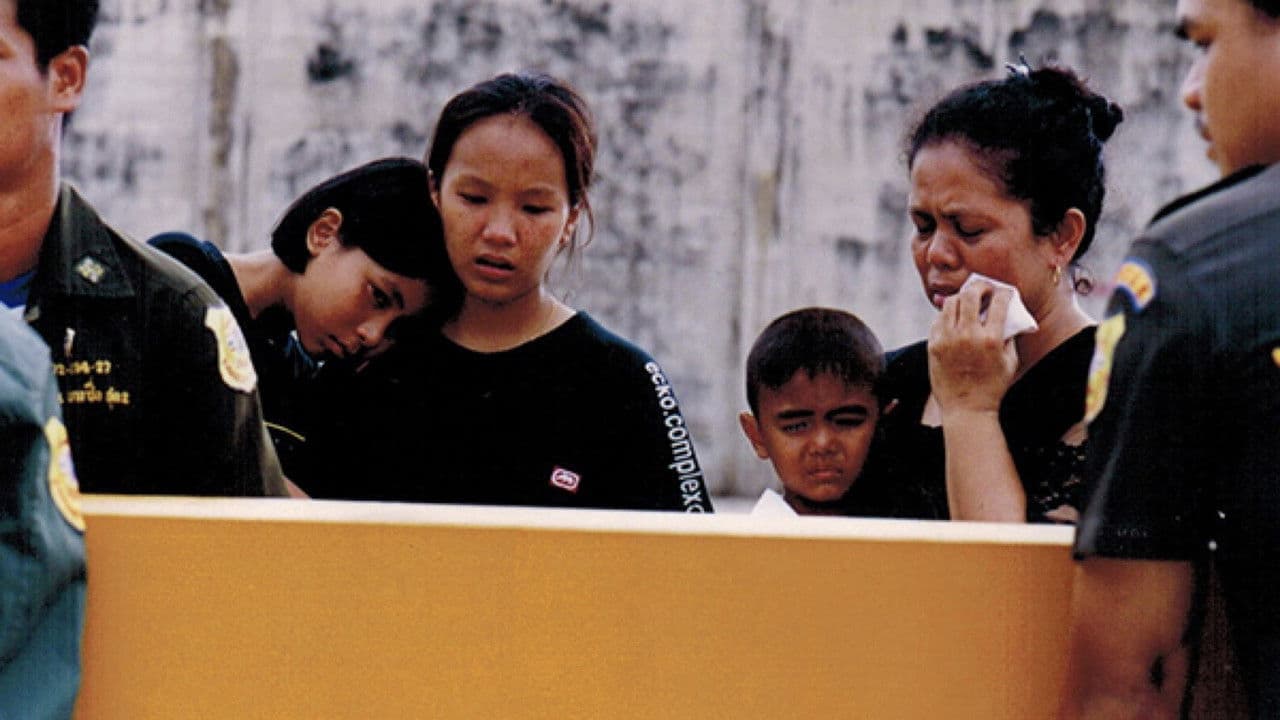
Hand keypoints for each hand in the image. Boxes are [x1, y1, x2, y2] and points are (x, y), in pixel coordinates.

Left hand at [927, 280, 1018, 414]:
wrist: (967, 409)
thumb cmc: (993, 387)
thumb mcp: (1010, 361)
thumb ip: (1009, 336)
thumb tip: (1008, 314)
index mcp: (991, 339)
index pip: (999, 302)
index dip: (1003, 292)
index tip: (1004, 293)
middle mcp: (967, 336)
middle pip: (970, 294)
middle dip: (980, 286)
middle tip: (984, 289)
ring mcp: (947, 339)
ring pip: (951, 303)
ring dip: (962, 298)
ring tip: (968, 301)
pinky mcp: (933, 345)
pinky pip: (938, 320)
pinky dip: (948, 315)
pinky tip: (954, 318)